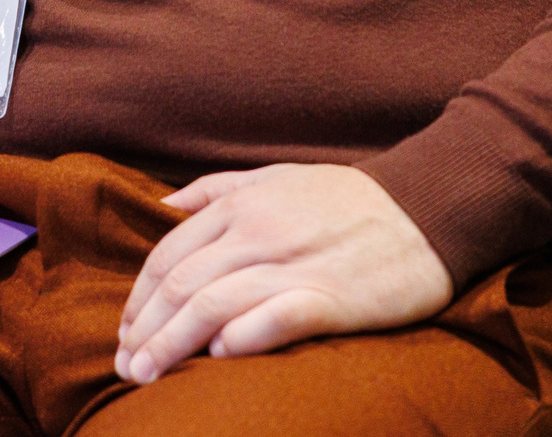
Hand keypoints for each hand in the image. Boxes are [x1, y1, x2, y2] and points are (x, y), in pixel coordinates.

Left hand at [114, 164, 452, 384]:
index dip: (138, 298)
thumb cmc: (348, 198)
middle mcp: (259, 231)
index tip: (125, 331)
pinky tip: (219, 357)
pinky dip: (242, 336)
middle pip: (181, 284)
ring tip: (148, 376)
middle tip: (125, 366)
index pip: (168, 255)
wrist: (427, 209)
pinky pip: (276, 317)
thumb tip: (162, 205)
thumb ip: (216, 189)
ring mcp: (295, 263)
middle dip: (144, 330)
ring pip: (213, 304)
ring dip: (172, 344)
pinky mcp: (332, 296)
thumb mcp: (276, 176)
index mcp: (241, 205)